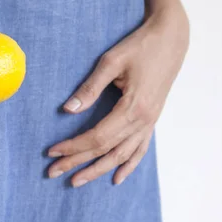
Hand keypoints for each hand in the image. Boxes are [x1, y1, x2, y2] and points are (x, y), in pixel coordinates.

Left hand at [48, 6, 188, 186]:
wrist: (170, 39)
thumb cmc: (139, 47)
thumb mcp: (110, 62)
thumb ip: (89, 88)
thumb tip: (67, 110)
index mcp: (133, 108)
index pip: (97, 137)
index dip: (73, 147)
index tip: (51, 152)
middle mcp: (144, 121)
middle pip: (106, 150)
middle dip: (78, 163)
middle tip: (53, 172)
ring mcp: (150, 123)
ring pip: (122, 156)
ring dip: (98, 170)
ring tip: (77, 181)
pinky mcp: (151, 120)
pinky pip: (139, 150)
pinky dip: (128, 166)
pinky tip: (116, 178)